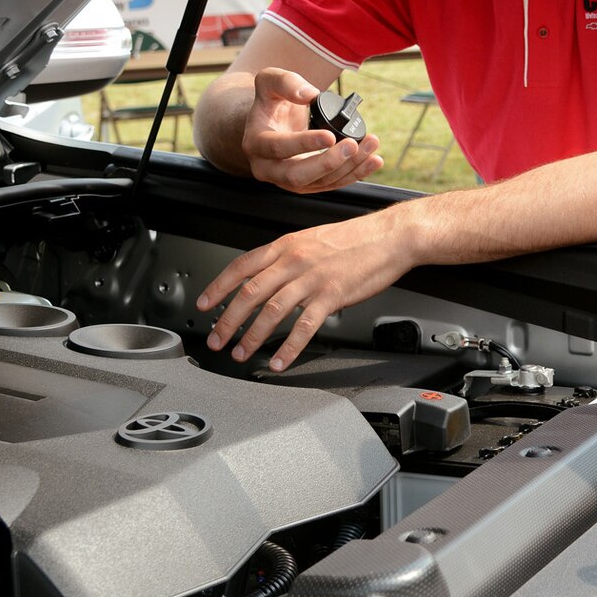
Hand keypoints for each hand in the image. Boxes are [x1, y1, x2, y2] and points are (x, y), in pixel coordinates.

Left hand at [196, 205, 414, 369]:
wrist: (391, 236)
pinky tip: (280, 360)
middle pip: (250, 292)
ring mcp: (313, 278)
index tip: (205, 305)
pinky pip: (305, 326)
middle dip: (228, 320)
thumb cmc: (357, 239)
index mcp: (287, 245)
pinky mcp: (332, 295)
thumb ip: (288, 256)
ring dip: (252, 336)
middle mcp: (294, 260)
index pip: (241, 266)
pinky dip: (289, 347)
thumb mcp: (313, 239)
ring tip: (242, 353)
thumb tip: (268, 275)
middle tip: (217, 339)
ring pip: (272, 311)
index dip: (218, 287)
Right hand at [242, 68, 381, 192]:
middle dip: (329, 162)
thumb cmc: (272, 101)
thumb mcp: (270, 81)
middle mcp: (269, 168)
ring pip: (320, 182)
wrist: (273, 121)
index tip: (330, 135)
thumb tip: (308, 94)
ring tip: (370, 144)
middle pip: (298, 175)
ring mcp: (290, 180)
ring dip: (349, 166)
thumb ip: (284, 82)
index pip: (278, 148)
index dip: (304, 144)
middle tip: (352, 145)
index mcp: (256, 143)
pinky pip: (334, 183)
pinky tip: (373, 160)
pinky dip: (356, 173)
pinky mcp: (310, 184)